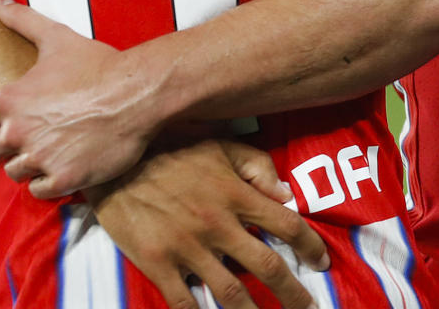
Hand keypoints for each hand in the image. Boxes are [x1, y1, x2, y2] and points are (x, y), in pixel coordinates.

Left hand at [0, 0, 162, 197]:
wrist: (136, 93)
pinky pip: (40, 191)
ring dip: (29, 164)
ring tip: (51, 151)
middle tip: (31, 136)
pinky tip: (63, 168)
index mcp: (10, 100)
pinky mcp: (63, 178)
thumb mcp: (57, 38)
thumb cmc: (97, 65)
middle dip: (8, 145)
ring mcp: (40, 158)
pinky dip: (48, 182)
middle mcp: (18, 132)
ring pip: (16, 172)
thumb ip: (22, 20)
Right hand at [91, 139, 329, 308]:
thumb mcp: (220, 145)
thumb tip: (286, 193)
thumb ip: (257, 165)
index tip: (322, 262)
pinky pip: (184, 301)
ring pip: (230, 292)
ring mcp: (187, 247)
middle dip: (292, 293)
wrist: (116, 161)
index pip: (286, 224)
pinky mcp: (157, 262)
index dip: (310, 246)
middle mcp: (217, 224)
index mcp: (236, 194)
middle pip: (266, 266)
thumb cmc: (172, 150)